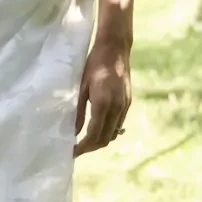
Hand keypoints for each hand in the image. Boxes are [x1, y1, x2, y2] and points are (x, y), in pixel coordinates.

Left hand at [74, 40, 131, 155]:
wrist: (115, 49)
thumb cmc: (94, 64)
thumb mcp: (81, 87)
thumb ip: (78, 111)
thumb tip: (73, 131)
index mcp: (103, 103)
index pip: (94, 134)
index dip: (84, 147)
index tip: (73, 152)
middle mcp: (117, 108)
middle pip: (106, 138)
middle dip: (91, 147)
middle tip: (77, 149)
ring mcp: (125, 106)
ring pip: (114, 133)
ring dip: (100, 141)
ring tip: (86, 141)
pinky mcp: (128, 103)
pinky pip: (119, 124)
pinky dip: (109, 131)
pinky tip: (98, 129)